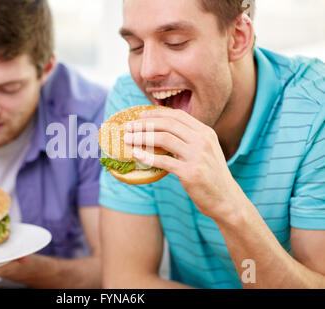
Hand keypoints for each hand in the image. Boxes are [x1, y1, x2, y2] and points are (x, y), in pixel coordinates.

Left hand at [124, 109, 243, 220]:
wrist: (226, 200)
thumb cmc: (211, 176)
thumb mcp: (205, 152)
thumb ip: (189, 140)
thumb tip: (161, 133)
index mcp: (206, 133)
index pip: (178, 116)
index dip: (157, 113)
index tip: (140, 116)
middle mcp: (203, 141)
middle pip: (168, 124)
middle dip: (145, 123)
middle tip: (129, 126)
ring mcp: (197, 156)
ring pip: (163, 139)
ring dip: (142, 137)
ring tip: (128, 139)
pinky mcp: (190, 172)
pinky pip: (163, 161)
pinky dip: (146, 156)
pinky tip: (135, 154)